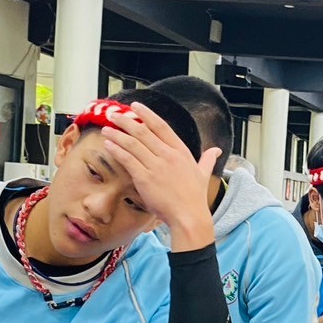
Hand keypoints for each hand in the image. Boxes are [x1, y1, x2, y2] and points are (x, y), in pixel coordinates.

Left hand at [99, 103, 220, 251]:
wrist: (188, 216)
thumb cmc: (195, 197)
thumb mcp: (203, 174)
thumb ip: (207, 159)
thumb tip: (216, 150)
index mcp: (181, 151)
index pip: (161, 126)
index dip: (147, 114)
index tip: (135, 106)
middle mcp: (168, 155)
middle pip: (143, 131)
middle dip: (126, 120)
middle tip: (114, 114)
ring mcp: (156, 166)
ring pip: (132, 143)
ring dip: (117, 134)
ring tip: (107, 128)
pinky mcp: (145, 178)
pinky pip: (128, 160)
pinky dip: (117, 150)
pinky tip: (108, 145)